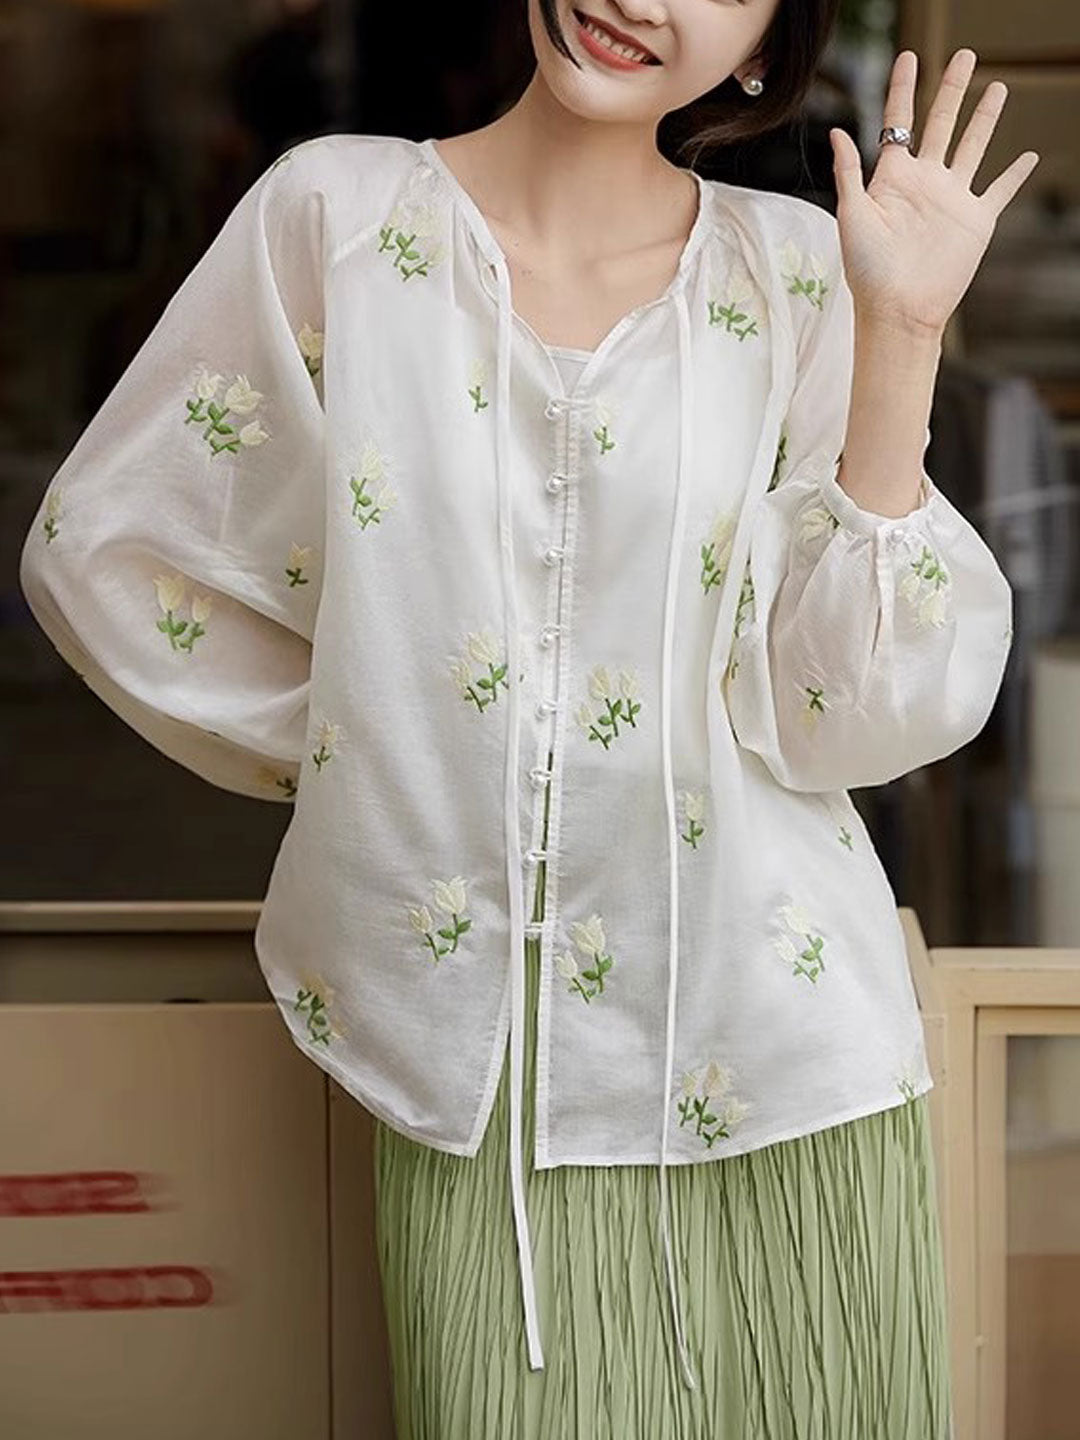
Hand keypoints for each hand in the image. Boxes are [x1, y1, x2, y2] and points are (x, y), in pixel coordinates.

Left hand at [828, 48, 1039, 336]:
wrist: (898, 311)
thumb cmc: (867, 272)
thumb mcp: (851, 216)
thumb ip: (849, 172)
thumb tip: (836, 131)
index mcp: (892, 178)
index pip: (898, 121)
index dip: (903, 87)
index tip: (909, 56)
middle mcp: (925, 182)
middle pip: (942, 122)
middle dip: (952, 88)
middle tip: (965, 54)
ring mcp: (952, 198)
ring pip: (974, 146)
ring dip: (985, 118)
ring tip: (997, 87)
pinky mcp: (977, 219)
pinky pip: (1001, 190)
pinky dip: (1016, 174)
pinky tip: (1028, 156)